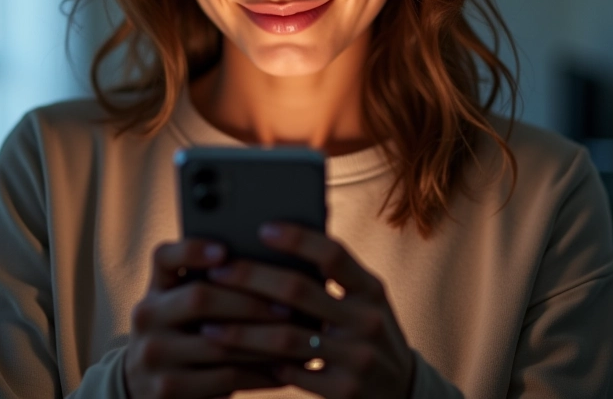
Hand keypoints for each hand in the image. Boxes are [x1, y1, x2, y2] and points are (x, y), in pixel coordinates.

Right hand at [123, 237, 289, 398]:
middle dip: (249, 301)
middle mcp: (146, 317)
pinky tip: (281, 367)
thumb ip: (206, 284)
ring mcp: (153, 355)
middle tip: (287, 305)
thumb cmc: (183, 334)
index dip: (192, 250)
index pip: (163, 256)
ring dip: (262, 341)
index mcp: (155, 288)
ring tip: (293, 335)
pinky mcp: (167, 391)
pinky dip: (257, 372)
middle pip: (200, 298)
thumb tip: (268, 267)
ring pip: (218, 344)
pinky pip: (223, 378)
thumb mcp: (180, 306)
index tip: (224, 250)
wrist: (147, 388)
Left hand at [200, 223, 415, 397]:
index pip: (332, 253)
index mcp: (371, 288)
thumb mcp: (364, 299)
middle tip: (217, 272)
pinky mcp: (344, 392)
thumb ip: (333, 273)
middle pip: (298, 291)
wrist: (403, 393)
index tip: (262, 229)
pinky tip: (235, 357)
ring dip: (241, 331)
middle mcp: (368, 320)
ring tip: (209, 324)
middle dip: (251, 279)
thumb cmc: (368, 331)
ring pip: (285, 338)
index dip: (296, 239)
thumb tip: (284, 233)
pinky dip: (260, 364)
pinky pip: (290, 374)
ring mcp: (357, 359)